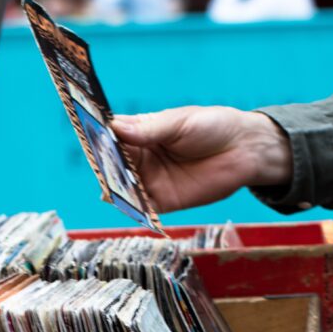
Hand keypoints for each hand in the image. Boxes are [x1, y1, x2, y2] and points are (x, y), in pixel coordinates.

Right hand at [112, 106, 293, 212]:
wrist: (244, 150)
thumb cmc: (212, 126)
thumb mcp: (179, 123)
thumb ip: (149, 129)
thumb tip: (115, 127)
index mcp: (141, 133)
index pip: (111, 136)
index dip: (98, 137)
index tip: (88, 136)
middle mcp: (141, 158)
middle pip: (112, 165)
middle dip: (103, 165)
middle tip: (99, 164)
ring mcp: (150, 181)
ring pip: (122, 188)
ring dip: (114, 188)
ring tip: (109, 184)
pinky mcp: (164, 201)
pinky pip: (142, 208)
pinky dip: (132, 208)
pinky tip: (126, 204)